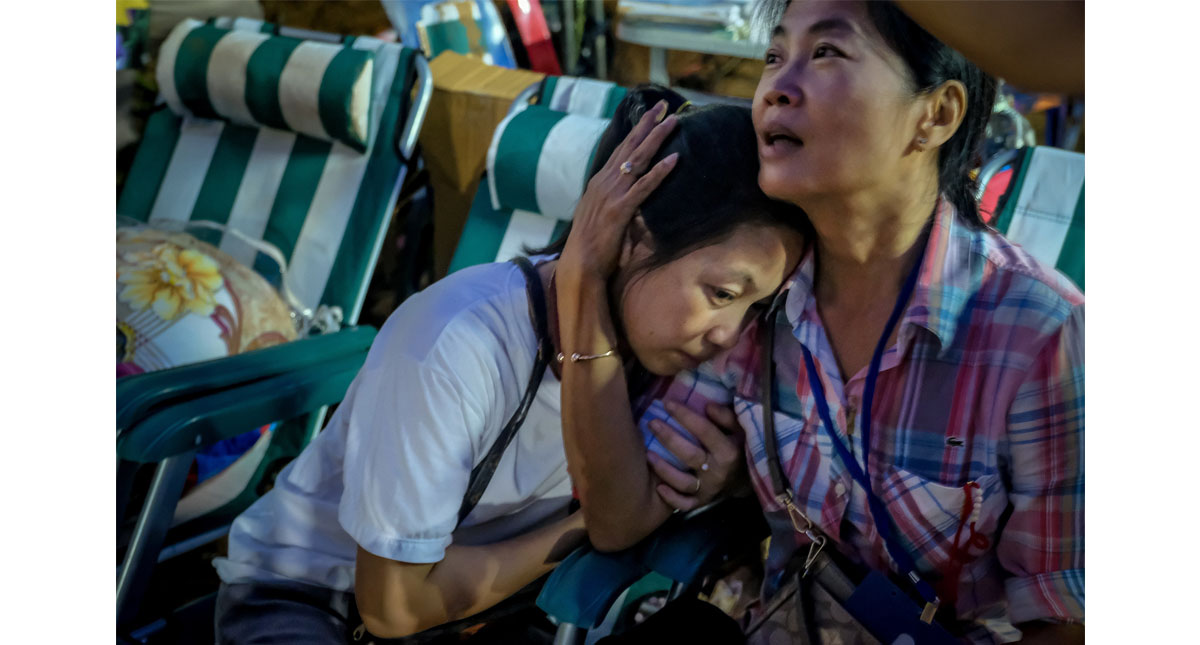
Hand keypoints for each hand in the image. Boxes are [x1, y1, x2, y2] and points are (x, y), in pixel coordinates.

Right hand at [558, 100, 679, 281]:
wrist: (580, 265)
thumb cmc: (592, 247)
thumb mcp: (602, 217)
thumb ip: (617, 203)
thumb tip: (632, 199)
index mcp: (599, 183)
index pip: (620, 149)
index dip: (636, 130)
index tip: (650, 114)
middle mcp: (604, 182)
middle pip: (630, 146)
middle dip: (648, 123)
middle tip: (663, 105)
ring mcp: (612, 194)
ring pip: (638, 159)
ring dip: (657, 138)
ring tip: (673, 121)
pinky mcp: (620, 209)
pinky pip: (644, 186)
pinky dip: (660, 171)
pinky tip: (674, 159)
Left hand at [646, 400, 744, 511]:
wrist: (747, 480)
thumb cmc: (739, 447)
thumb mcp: (740, 430)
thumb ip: (727, 417)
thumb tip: (708, 406)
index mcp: (728, 451)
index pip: (705, 430)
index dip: (685, 416)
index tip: (667, 403)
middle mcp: (718, 472)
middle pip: (690, 455)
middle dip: (669, 438)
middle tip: (652, 423)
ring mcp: (709, 489)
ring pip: (684, 482)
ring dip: (664, 470)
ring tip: (648, 454)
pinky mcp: (702, 502)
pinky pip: (685, 505)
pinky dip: (672, 499)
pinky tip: (658, 487)